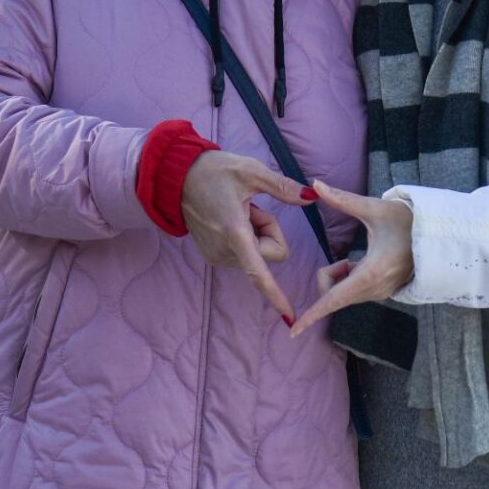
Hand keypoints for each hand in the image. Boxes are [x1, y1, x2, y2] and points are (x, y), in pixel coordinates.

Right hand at [181, 150, 313, 323]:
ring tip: (236, 210)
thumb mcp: (252, 171)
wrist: (177, 176)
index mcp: (234, 232)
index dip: (275, 295)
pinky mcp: (212, 255)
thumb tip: (311, 197)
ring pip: (257, 254)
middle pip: (269, 254)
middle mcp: (224, 251)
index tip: (290, 317)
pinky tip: (228, 216)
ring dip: (255, 232)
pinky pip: (244, 252)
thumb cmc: (215, 170)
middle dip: (268, 230)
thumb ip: (283, 187)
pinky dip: (244, 236)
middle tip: (250, 207)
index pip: (258, 273)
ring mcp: (216, 255)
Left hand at [290, 180, 413, 336]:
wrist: (437, 233)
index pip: (334, 299)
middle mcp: (375, 290)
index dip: (312, 315)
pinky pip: (354, 291)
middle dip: (330, 275)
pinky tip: (366, 262)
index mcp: (372, 273)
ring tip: (359, 256)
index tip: (293, 330)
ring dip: (341, 274)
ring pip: (343, 292)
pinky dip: (350, 277)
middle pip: (333, 293)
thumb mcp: (374, 208)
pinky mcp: (383, 292)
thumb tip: (314, 185)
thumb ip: (342, 199)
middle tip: (347, 257)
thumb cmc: (407, 220)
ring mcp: (380, 294)